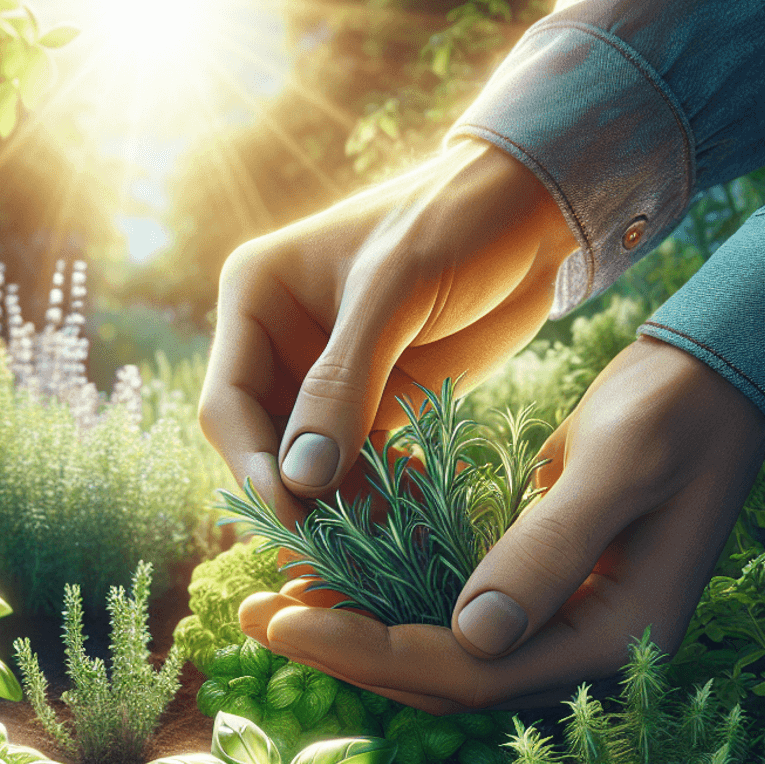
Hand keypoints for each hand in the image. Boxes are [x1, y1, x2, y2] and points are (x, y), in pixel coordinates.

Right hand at [199, 138, 577, 528]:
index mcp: (254, 301)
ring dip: (339, 510)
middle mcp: (277, 347)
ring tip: (378, 548)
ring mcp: (324, 384)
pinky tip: (409, 521)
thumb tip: (300, 479)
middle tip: (332, 553)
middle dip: (294, 499)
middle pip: (262, 447)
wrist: (537, 210)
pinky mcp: (374, 407)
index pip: (228, 404)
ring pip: (310, 469)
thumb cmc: (456, 220)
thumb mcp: (395, 290)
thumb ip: (345, 383)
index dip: (252, 467)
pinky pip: (359, 470)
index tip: (291, 517)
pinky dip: (378, 500)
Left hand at [239, 338, 764, 712]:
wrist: (716, 381)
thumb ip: (548, 549)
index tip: (288, 621)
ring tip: (275, 606)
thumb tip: (472, 635)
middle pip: (445, 679)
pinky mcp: (538, 597)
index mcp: (614, 637)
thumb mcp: (617, 465)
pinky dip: (389, 607)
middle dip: (345, 652)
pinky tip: (334, 585)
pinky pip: (451, 621)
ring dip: (357, 636)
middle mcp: (582, 650)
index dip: (371, 652)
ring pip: (440, 657)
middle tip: (256, 616)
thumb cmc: (679, 409)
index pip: (470, 673)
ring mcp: (559, 627)